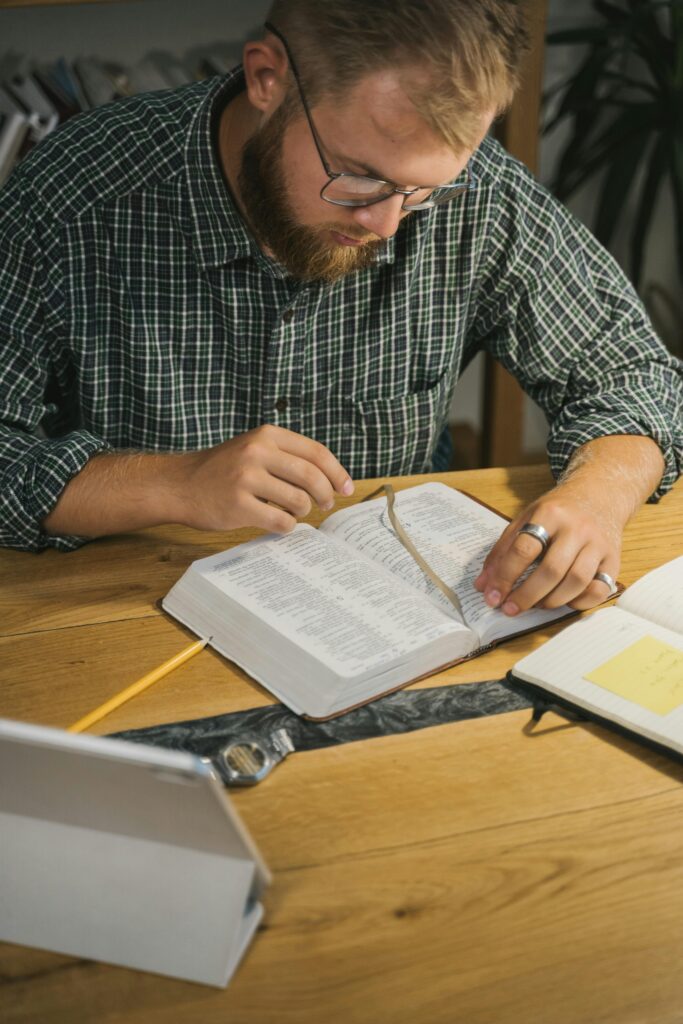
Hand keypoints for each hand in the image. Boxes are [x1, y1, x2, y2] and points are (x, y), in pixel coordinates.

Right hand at [176, 425, 353, 533]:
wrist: (179, 485)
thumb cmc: (222, 470)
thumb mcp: (253, 448)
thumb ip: (286, 456)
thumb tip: (331, 478)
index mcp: (266, 435)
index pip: (316, 452)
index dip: (337, 472)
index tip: (347, 488)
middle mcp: (257, 452)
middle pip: (311, 477)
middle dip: (325, 494)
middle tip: (326, 504)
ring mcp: (246, 479)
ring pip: (298, 501)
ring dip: (303, 511)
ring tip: (294, 512)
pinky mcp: (238, 505)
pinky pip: (280, 521)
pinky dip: (286, 526)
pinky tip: (279, 523)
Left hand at [474, 482, 623, 614]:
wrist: (600, 495)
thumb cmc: (557, 512)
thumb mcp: (525, 519)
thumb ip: (503, 551)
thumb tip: (484, 586)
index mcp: (550, 514)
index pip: (523, 549)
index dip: (504, 577)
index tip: (492, 597)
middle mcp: (577, 528)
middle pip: (551, 569)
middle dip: (526, 595)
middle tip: (510, 609)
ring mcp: (598, 543)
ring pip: (576, 581)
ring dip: (552, 601)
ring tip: (535, 605)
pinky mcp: (614, 559)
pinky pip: (599, 589)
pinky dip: (580, 602)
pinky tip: (564, 601)